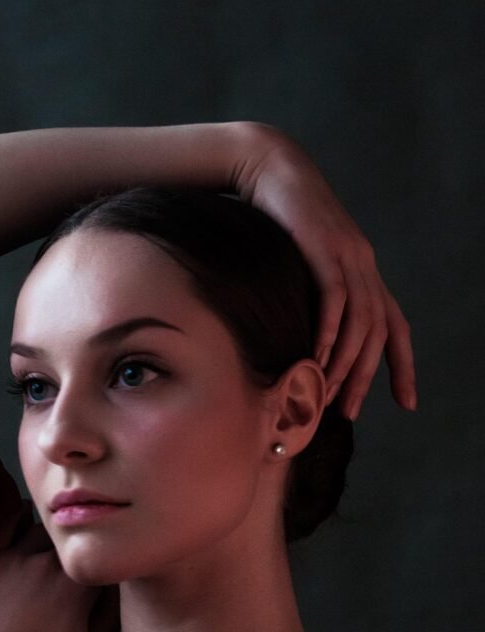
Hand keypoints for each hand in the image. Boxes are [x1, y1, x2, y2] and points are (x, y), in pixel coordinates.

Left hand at [0, 503, 120, 631]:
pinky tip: (25, 513)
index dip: (103, 560)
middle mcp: (50, 563)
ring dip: (51, 535)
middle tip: (75, 552)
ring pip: (43, 529)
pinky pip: (7, 524)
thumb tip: (122, 593)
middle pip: (72, 541)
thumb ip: (111, 617)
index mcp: (79, 585)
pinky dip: (20, 516)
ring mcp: (17, 556)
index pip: (100, 559)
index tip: (104, 563)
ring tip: (52, 540)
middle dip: (77, 546)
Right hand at [234, 125, 415, 421]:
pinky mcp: (323, 247)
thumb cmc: (282, 221)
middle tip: (347, 412)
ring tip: (325, 392)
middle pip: (378, 333)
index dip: (404, 367)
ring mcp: (348, 255)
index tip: (407, 403)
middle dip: (366, 377)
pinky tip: (319, 356)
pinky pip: (335, 297)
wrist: (272, 170)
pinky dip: (330, 330)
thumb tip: (306, 340)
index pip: (395, 327)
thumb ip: (314, 296)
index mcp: (366, 273)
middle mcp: (365, 266)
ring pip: (360, 320)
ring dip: (346, 361)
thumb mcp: (305, 263)